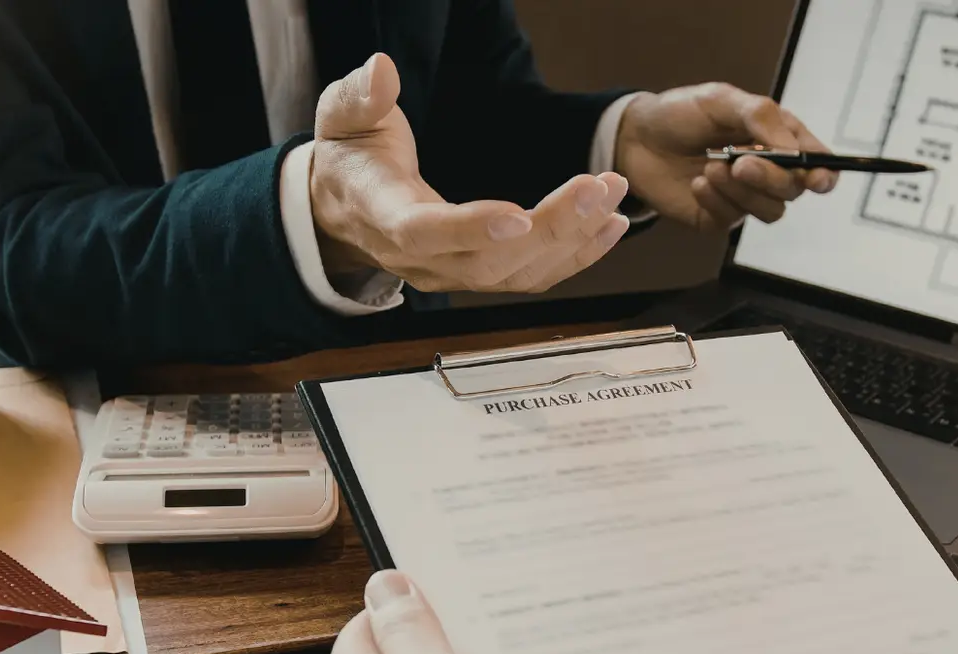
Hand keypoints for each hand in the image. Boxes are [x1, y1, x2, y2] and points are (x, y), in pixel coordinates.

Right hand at [311, 54, 630, 293]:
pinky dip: (577, 256)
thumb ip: (361, 96)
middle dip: (551, 228)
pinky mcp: (479, 274)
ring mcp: (451, 274)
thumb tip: (381, 71)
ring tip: (613, 196)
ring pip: (518, 275)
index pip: (422, 232)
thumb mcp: (344, 116)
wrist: (346, 206)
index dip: (470, 229)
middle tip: (598, 187)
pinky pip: (532, 277)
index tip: (519, 217)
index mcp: (382, 214)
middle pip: (488, 262)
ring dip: (574, 240)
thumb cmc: (351, 156)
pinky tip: (610, 225)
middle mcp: (419, 258)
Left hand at [615, 82, 836, 229]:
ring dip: (742, 191)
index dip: (824, 175)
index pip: (817, 163)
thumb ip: (761, 117)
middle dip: (771, 178)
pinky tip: (697, 183)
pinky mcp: (718, 217)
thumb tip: (792, 148)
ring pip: (769, 211)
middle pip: (793, 190)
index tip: (816, 178)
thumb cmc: (682, 114)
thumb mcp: (721, 100)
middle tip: (741, 163)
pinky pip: (732, 220)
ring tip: (710, 167)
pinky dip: (716, 201)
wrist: (635, 138)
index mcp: (778, 139)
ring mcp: (743, 197)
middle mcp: (767, 172)